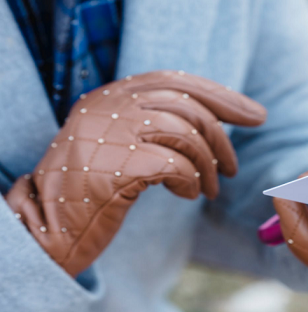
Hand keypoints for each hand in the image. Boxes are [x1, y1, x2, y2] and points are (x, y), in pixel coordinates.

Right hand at [5, 71, 265, 275]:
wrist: (48, 230)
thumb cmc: (91, 192)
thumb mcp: (118, 146)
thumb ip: (154, 127)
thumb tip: (214, 125)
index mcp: (109, 96)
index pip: (175, 81)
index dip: (221, 97)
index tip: (255, 115)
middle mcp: (108, 106)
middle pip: (187, 104)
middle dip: (222, 137)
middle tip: (234, 169)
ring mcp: (110, 132)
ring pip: (185, 132)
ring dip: (209, 165)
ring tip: (210, 190)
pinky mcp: (116, 166)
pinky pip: (176, 164)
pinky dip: (192, 180)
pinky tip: (188, 194)